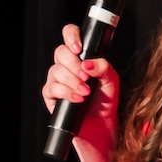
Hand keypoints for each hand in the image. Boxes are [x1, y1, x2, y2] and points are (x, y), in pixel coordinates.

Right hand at [42, 25, 121, 161]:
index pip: (70, 35)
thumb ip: (103, 67)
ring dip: (72, 81)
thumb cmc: (106, 102)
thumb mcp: (111, 81)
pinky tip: (78, 99)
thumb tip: (88, 63)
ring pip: (55, 71)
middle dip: (73, 64)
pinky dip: (66, 93)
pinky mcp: (51, 96)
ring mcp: (56, 80)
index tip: (79, 48)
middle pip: (60, 52)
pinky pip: (51, 88)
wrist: (102, 126)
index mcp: (80, 57)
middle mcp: (66, 66)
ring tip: (86, 92)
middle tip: (86, 77)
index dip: (71, 36)